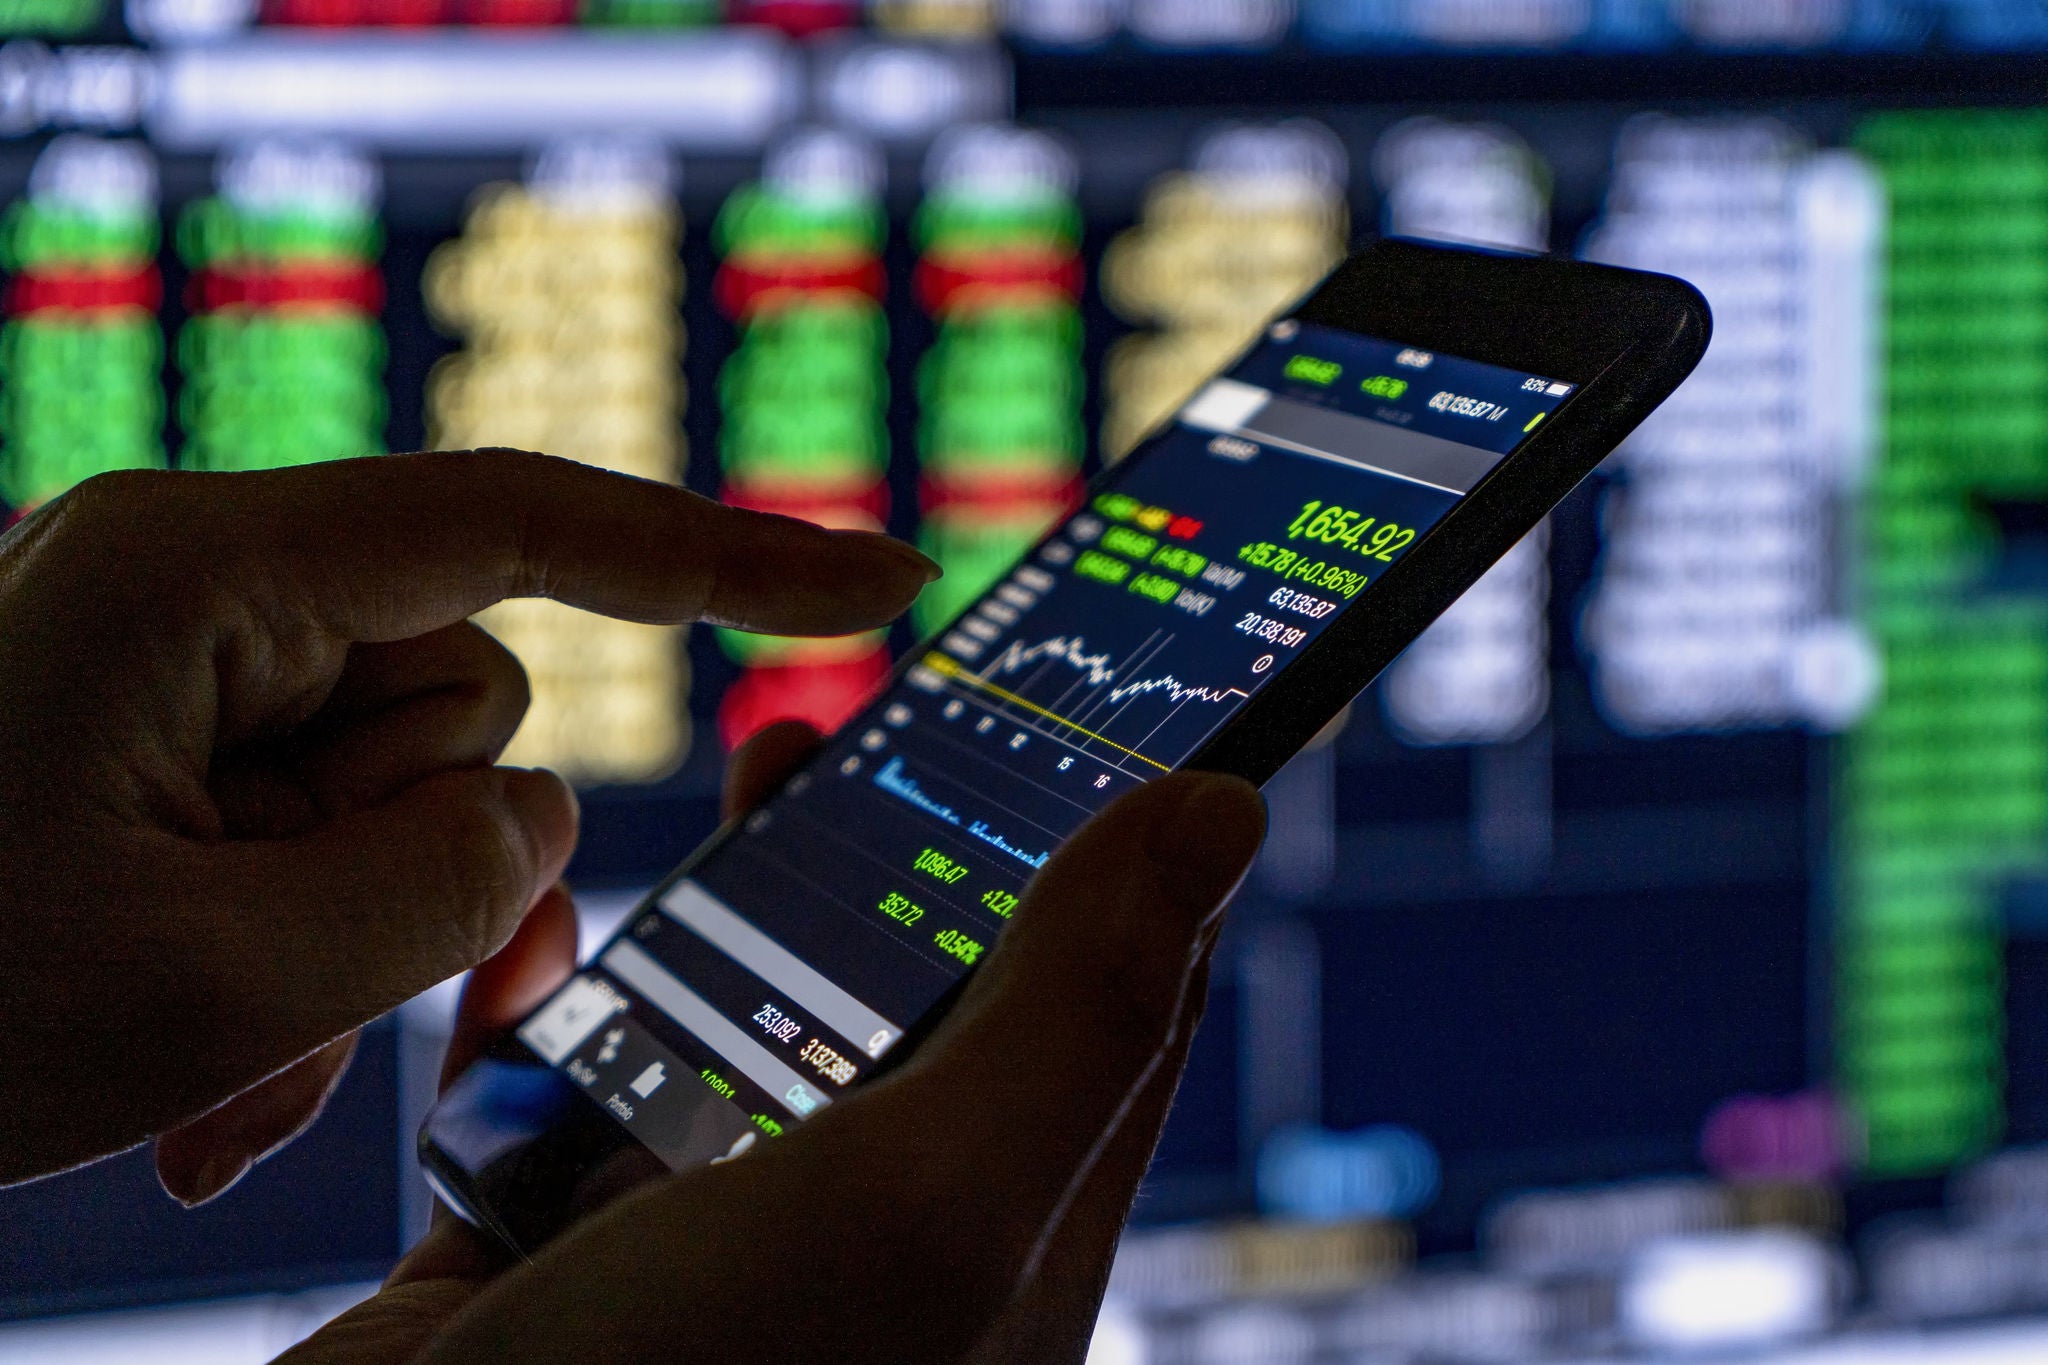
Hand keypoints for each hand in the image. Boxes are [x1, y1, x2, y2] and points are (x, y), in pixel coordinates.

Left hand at [0, 451, 935, 1194]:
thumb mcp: (217, 982)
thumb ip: (450, 884)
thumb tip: (528, 832)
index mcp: (196, 575)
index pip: (527, 526)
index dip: (729, 558)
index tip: (884, 581)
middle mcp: (197, 590)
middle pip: (462, 704)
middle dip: (422, 872)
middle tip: (300, 1014)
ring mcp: (177, 670)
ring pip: (399, 798)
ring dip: (346, 951)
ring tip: (215, 1077)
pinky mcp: (162, 747)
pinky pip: (320, 838)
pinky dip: (296, 968)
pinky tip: (199, 1082)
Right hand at [276, 725, 1264, 1364]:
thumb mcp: (928, 1199)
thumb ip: (1075, 1013)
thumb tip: (1225, 813)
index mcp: (998, 1251)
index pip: (1111, 1019)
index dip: (1120, 861)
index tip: (1097, 717)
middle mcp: (865, 1258)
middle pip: (918, 1003)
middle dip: (913, 849)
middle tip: (895, 718)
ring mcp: (703, 1261)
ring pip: (738, 1032)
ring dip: (746, 898)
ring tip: (762, 765)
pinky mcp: (543, 1264)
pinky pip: (558, 1093)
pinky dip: (554, 999)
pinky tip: (551, 916)